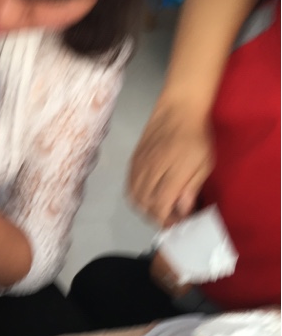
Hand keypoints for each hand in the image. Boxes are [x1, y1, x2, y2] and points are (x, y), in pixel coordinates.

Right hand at [128, 100, 213, 226]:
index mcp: (172, 171)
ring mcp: (139, 165)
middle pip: (145, 204)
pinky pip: (130, 185)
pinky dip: (137, 197)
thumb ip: (191, 187)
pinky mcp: (133, 161)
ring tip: (160, 210)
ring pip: (134, 196)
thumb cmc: (197, 137)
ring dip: (146, 209)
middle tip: (172, 219)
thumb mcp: (205, 163)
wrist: (178, 110)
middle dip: (157, 217)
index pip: (160, 206)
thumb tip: (181, 210)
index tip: (179, 224)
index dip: (167, 220)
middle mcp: (151, 170)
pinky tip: (148, 197)